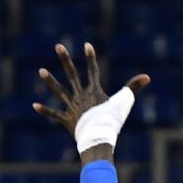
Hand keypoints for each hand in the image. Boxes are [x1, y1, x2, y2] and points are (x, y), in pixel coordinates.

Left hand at [33, 42, 149, 136]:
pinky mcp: (67, 120)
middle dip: (65, 59)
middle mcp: (81, 96)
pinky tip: (34, 105)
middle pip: (72, 74)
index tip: (87, 45)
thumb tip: (147, 76)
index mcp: (94, 91)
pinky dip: (45, 111)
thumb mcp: (124, 103)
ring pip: (60, 91)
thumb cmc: (113, 121)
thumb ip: (134, 88)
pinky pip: (55, 114)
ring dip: (50, 81)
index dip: (91, 57)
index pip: (93, 71)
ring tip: (41, 70)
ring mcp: (73, 107)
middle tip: (58, 45)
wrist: (99, 137)